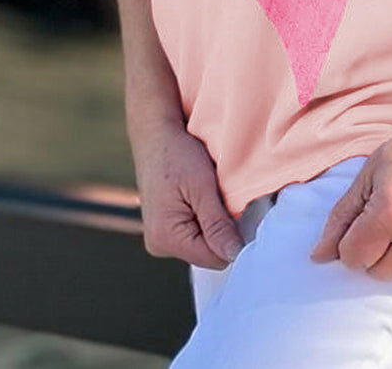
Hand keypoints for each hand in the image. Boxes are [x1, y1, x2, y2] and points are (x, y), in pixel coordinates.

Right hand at [132, 117, 244, 269]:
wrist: (154, 133)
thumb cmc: (176, 154)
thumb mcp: (202, 187)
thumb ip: (218, 225)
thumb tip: (235, 255)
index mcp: (166, 237)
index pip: (215, 259)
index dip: (232, 238)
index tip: (236, 210)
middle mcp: (159, 244)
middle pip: (208, 254)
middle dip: (221, 229)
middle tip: (219, 196)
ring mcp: (159, 238)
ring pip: (202, 244)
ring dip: (212, 223)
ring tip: (207, 194)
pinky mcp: (163, 228)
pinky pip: (193, 234)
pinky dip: (202, 218)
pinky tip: (199, 197)